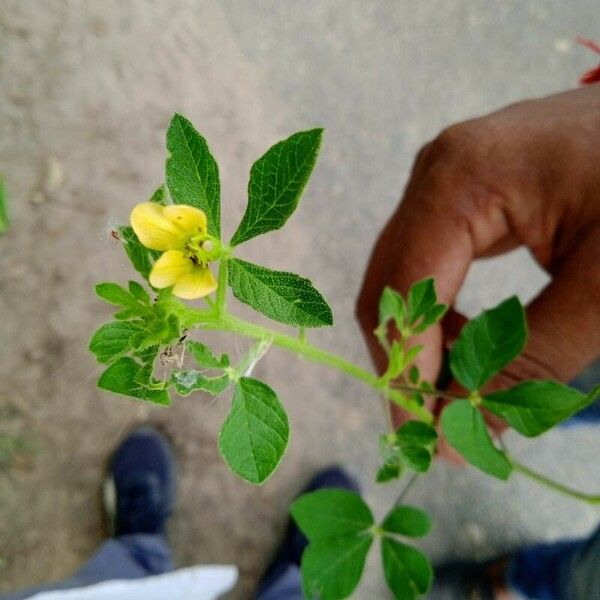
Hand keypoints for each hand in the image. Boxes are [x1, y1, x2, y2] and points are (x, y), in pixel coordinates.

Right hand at [357, 84, 599, 432]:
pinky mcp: (460, 195)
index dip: (412, 368)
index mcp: (462, 179)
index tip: (429, 438)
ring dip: (427, 344)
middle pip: (391, 287)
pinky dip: (444, 317)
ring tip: (467, 393)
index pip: (409, 290)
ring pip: (404, 281)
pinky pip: (429, 265)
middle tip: (441, 430)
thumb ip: (529, 363)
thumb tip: (458, 433)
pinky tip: (475, 347)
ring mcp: (443, 181)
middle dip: (411, 362)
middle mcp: (434, 174)